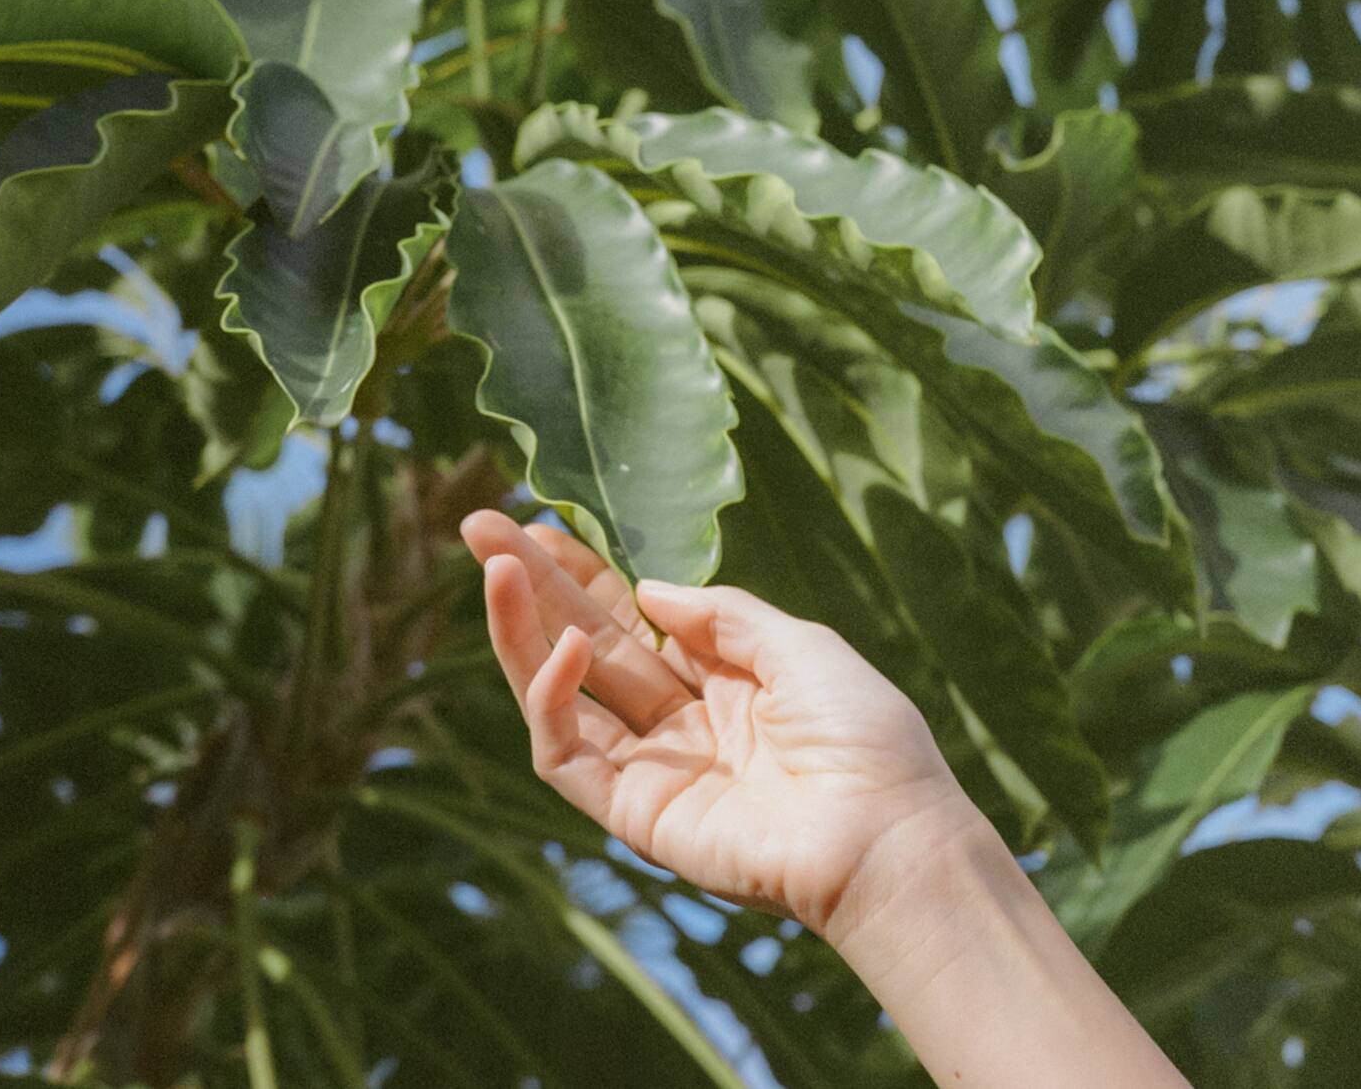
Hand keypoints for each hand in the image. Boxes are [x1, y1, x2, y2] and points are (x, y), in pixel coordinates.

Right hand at [459, 511, 978, 934]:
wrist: (881, 833)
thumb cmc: (864, 738)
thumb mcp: (800, 647)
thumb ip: (723, 616)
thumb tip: (648, 590)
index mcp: (728, 681)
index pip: (635, 621)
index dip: (587, 576)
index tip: (543, 527)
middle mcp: (683, 723)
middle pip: (589, 645)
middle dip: (534, 588)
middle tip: (479, 526)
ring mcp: (654, 770)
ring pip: (562, 696)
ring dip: (522, 632)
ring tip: (496, 569)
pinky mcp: (632, 814)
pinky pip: (569, 754)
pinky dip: (554, 699)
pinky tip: (566, 646)